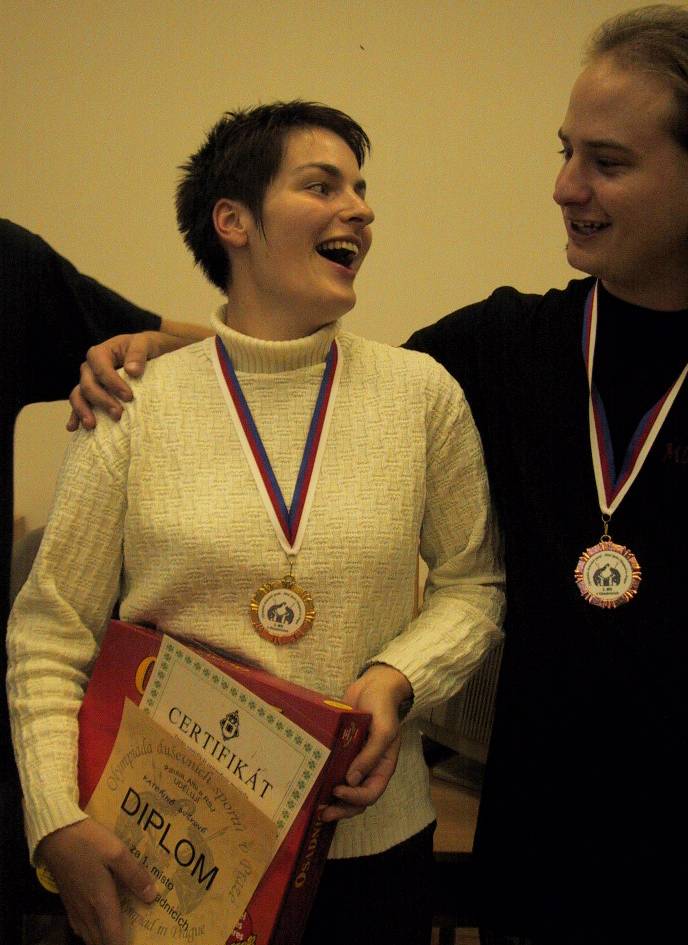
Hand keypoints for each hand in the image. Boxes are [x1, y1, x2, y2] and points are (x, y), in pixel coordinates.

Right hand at [37, 818, 156, 944]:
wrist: (56, 835)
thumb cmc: (88, 843)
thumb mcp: (117, 853)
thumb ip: (134, 875)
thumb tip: (151, 897)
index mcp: (100, 903)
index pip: (113, 938)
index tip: (138, 944)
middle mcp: (86, 912)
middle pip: (100, 942)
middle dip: (114, 944)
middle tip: (132, 937)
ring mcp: (75, 908)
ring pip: (89, 936)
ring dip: (103, 939)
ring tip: (119, 933)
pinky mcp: (68, 901)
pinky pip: (80, 927)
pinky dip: (91, 932)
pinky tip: (98, 923)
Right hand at [66, 331, 172, 430]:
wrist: (149, 354)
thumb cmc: (146, 347)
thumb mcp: (145, 344)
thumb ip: (138, 353)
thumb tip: (132, 371)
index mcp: (101, 352)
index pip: (99, 366)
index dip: (111, 382)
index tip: (129, 396)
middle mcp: (90, 368)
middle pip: (88, 384)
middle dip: (102, 400)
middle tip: (118, 414)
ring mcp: (89, 382)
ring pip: (78, 396)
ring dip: (83, 411)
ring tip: (91, 425)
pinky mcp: (92, 395)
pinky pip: (80, 404)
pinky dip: (75, 416)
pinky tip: (74, 427)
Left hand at [320, 664, 411, 822]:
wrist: (374, 686)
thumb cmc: (383, 707)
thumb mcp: (384, 730)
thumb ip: (371, 755)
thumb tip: (352, 781)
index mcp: (383, 767)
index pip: (371, 793)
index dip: (355, 798)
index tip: (337, 790)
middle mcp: (368, 769)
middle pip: (357, 799)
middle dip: (341, 809)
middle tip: (323, 813)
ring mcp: (355, 761)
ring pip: (345, 789)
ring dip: (333, 801)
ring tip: (316, 806)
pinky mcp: (341, 751)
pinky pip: (334, 770)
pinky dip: (325, 780)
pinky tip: (311, 784)